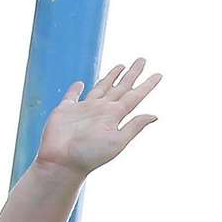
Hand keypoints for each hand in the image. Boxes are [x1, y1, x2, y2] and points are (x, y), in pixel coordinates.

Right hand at [34, 59, 161, 176]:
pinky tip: (81, 83)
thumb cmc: (90, 155)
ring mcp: (84, 109)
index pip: (135, 96)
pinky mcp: (65, 110)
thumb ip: (134, 126)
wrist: (62, 162)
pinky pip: (72, 96)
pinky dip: (75, 89)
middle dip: (132, 74)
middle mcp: (102, 110)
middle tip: (142, 59)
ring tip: (121, 66)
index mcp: (115, 115)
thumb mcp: (117, 141)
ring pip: (101, 88)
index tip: (159, 74)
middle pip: (120, 87)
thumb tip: (155, 115)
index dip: (147, 85)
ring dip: (111, 77)